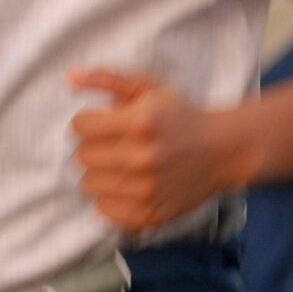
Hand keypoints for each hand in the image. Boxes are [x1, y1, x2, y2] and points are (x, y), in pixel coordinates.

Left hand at [67, 69, 249, 232]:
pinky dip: (110, 198)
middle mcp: (142, 158)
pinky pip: (103, 210)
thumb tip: (70, 77)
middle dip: (93, 147)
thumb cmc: (179, 116)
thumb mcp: (148, 88)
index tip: (102, 124)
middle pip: (81, 157)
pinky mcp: (150, 215)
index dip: (88, 123)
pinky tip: (127, 186)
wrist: (222, 151)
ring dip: (100, 173)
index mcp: (140, 123)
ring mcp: (147, 190)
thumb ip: (107, 79)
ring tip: (122, 165)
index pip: (79, 127)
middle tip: (114, 144)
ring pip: (88, 184)